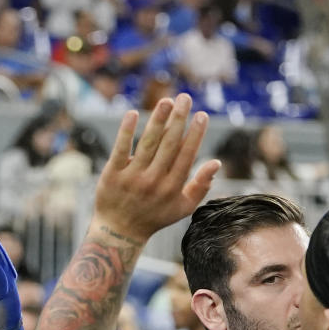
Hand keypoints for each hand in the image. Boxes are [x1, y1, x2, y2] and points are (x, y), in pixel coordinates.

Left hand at [91, 93, 220, 243]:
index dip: (195, 134)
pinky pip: (120, 149)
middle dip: (178, 119)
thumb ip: (201, 186)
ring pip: (147, 143)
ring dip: (157, 120)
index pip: (186, 154)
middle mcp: (153, 181)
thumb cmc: (155, 217)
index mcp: (172, 187)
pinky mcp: (112, 175)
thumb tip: (216, 162)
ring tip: (166, 100)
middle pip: (169, 144)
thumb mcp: (182, 207)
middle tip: (185, 97)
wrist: (119, 232)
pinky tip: (133, 113)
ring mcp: (132, 177)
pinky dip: (126, 131)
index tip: (201, 115)